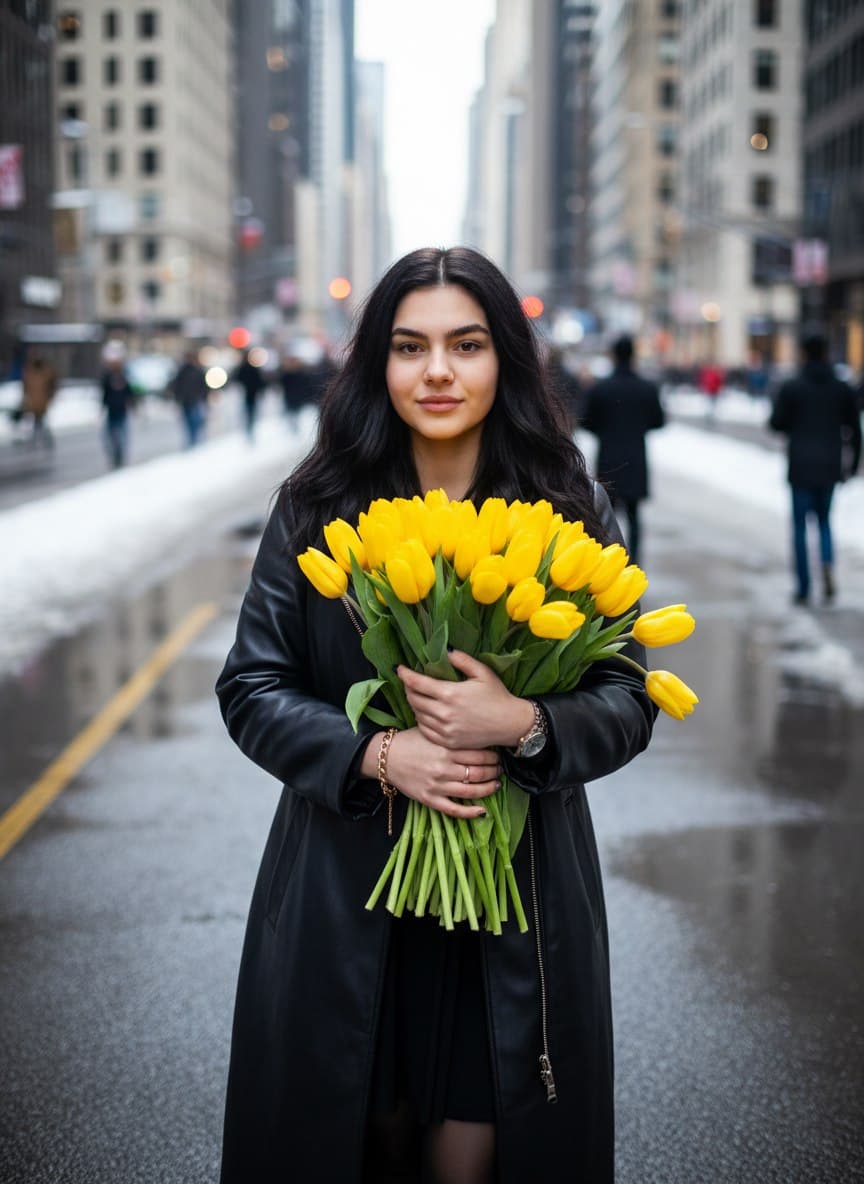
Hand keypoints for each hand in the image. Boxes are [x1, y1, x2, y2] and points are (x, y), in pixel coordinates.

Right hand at [384, 727, 499, 818]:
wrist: (386, 757)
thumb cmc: (411, 741)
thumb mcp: (431, 731)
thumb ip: (452, 733)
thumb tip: (476, 732)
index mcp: (445, 749)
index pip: (478, 754)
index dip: (493, 756)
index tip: (498, 755)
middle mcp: (443, 768)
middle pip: (478, 772)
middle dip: (494, 771)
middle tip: (499, 769)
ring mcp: (437, 785)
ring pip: (471, 791)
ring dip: (488, 789)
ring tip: (496, 784)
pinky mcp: (430, 799)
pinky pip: (454, 809)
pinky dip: (470, 812)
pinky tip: (482, 811)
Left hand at [397, 649, 534, 750]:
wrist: (510, 724)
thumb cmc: (497, 695)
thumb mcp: (483, 672)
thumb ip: (462, 660)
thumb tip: (446, 649)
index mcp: (450, 693)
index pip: (417, 683)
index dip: (405, 674)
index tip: (399, 669)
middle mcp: (444, 713)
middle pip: (414, 699)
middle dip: (408, 688)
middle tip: (409, 682)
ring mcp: (445, 730)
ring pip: (418, 715)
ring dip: (414, 703)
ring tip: (417, 696)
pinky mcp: (448, 741)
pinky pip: (425, 730)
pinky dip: (421, 720)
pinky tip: (425, 713)